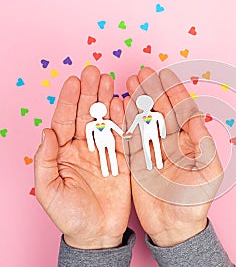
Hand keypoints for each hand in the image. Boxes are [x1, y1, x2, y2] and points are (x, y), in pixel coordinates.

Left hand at [34, 66, 130, 248]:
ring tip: (108, 80)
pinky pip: (121, 136)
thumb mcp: (48, 190)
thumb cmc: (69, 215)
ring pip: (103, 120)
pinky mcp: (121, 159)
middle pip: (85, 115)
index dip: (68, 101)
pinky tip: (120, 102)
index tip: (73, 81)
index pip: (64, 121)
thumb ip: (45, 160)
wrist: (97, 232)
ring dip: (105, 100)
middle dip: (89, 93)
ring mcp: (103, 152)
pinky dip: (121, 119)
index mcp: (62, 153)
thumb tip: (46, 132)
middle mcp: (82, 148)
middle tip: (94, 72)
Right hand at [125, 68, 223, 246]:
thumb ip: (203, 144)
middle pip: (162, 110)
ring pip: (146, 119)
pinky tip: (121, 104)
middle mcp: (172, 142)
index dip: (174, 92)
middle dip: (153, 90)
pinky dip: (126, 120)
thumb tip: (198, 117)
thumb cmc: (195, 202)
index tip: (166, 75)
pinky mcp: (138, 159)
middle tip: (143, 72)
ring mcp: (154, 149)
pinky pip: (132, 136)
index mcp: (191, 142)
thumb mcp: (208, 174)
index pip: (183, 111)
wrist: (175, 226)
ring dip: (139, 100)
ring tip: (130, 81)